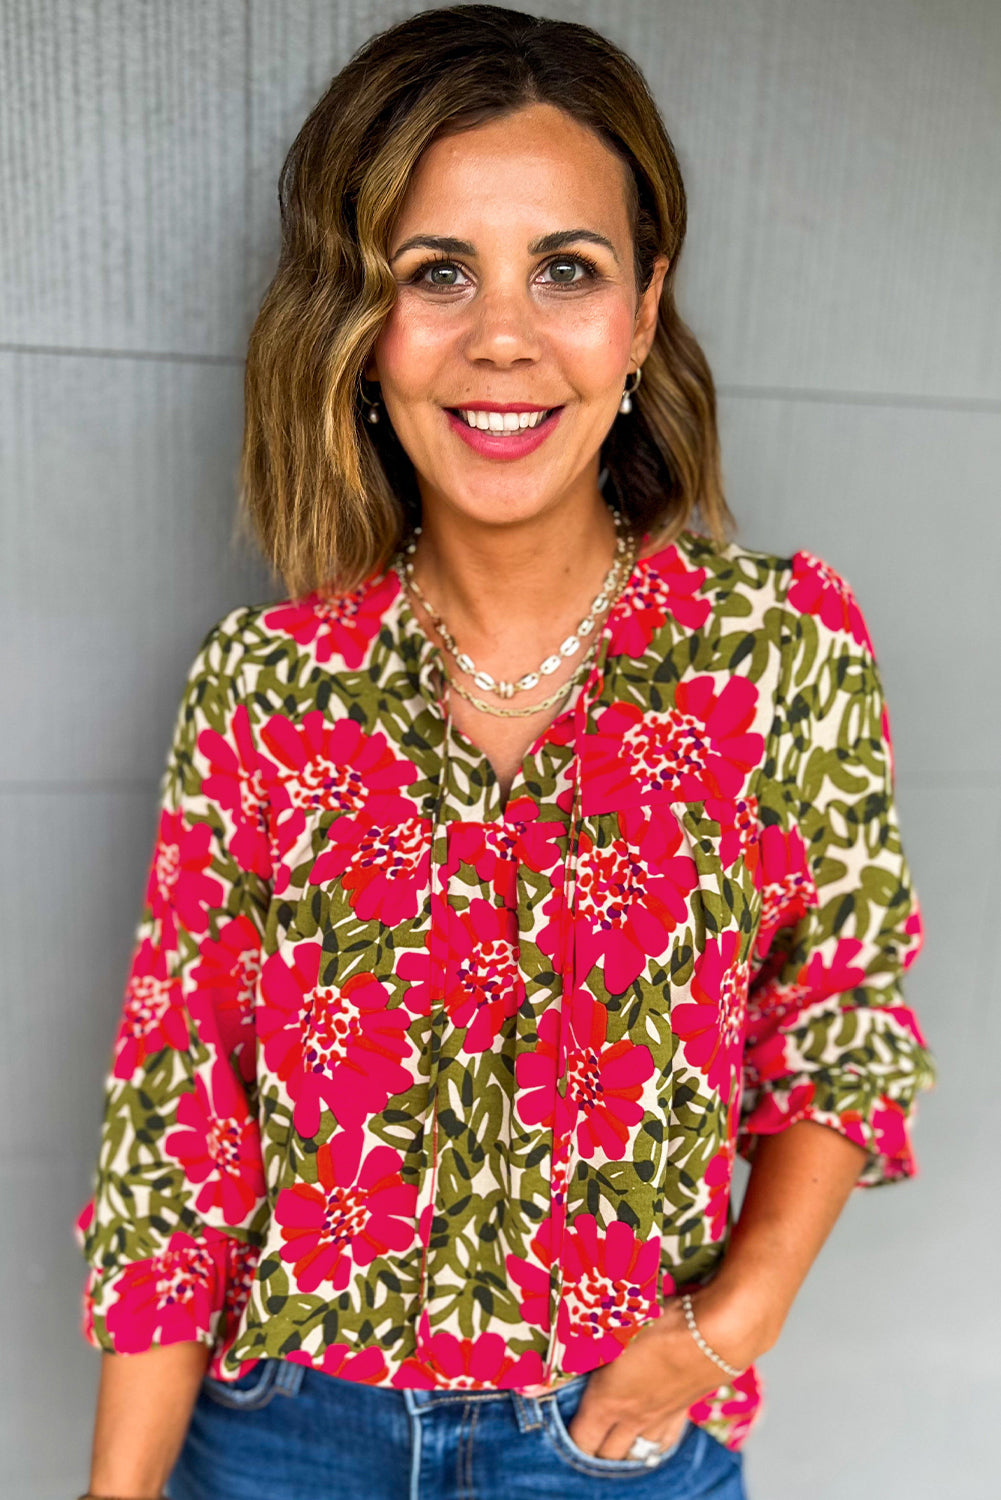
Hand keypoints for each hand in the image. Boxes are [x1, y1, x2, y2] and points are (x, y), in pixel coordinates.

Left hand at [565, 1277, 775, 1460]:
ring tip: (612, 1442)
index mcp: (608, 1401)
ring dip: (622, 1450)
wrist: (716, 1333)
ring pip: (637, 1452)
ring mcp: (661, 1419)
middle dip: (593, 1450)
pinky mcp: (684, 1412)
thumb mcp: (613, 1328)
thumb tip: (546, 1368)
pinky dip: (652, 1445)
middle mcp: (633, 1418)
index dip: (568, 1438)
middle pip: (607, 1454)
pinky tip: (649, 1439)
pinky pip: (664, 1442)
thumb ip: (583, 1345)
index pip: (581, 1439)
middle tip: (585, 1434)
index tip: (561, 1425)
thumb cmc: (660, 1324)